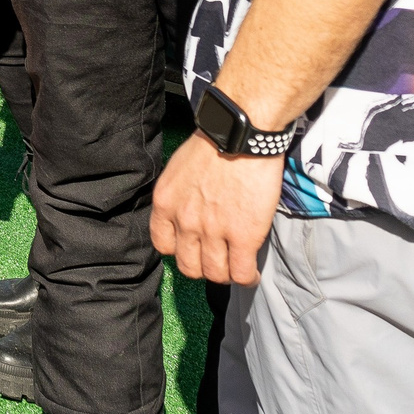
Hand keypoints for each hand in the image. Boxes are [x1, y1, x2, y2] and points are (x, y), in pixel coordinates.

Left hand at [150, 131, 282, 283]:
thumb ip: (179, 196)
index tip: (192, 249)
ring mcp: (214, 232)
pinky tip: (251, 273)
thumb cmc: (214, 143)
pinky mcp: (244, 236)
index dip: (179, 251)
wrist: (241, 134)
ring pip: (215, 273)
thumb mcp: (178, 169)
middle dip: (202, 267)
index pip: (163, 244)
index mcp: (165, 203)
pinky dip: (247, 278)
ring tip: (236, 268)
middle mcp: (184, 222)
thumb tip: (190, 211)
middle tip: (216, 261)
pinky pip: (241, 273)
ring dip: (225, 274)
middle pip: (188, 266)